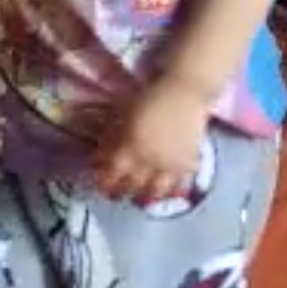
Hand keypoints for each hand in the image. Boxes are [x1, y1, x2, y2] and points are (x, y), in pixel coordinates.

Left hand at [93, 76, 208, 204]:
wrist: (185, 92)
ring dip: (145, 196)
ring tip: (141, 193)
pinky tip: (165, 188)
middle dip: (121, 193)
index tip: (100, 184)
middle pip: (132, 188)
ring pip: (156, 193)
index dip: (103, 184)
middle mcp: (149, 162)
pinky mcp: (188, 164)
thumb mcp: (121, 114)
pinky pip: (179, 186)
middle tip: (117, 193)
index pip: (111, 177)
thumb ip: (109, 139)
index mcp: (129, 148)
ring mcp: (170, 165)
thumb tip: (97, 158)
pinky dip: (171, 190)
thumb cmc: (149, 98)